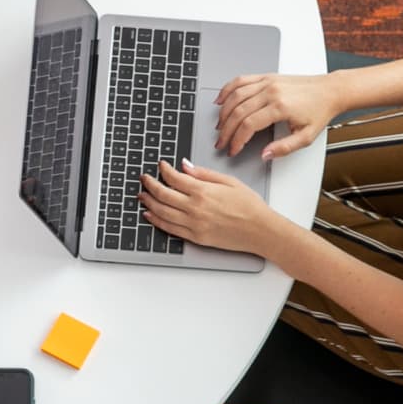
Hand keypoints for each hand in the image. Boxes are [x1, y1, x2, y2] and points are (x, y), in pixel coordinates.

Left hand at [139, 160, 284, 256]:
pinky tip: (150, 214)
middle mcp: (195, 208)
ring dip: (149, 202)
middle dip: (150, 185)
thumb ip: (204, 173)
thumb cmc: (249, 206)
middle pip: (163, 194)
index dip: (164, 170)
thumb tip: (185, 166)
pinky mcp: (195, 237)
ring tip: (142, 195)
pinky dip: (157, 220)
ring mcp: (194, 225)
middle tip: (144, 179)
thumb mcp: (228, 181)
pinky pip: (170, 228)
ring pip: (162, 212)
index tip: (160, 165)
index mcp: (203, 191)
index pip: (174, 178)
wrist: (260, 230)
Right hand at [216, 72, 339, 159]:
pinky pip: (240, 80)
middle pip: (238, 111)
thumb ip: (284, 148)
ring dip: (224, 113)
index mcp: (280, 107)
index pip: (248, 125)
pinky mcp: (266, 76)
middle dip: (226, 130)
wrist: (330, 90)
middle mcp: (271, 92)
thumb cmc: (319, 111)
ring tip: (220, 127)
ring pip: (235, 96)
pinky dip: (227, 90)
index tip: (233, 149)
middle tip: (222, 142)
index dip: (237, 140)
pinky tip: (221, 100)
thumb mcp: (306, 137)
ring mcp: (267, 82)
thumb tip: (264, 155)